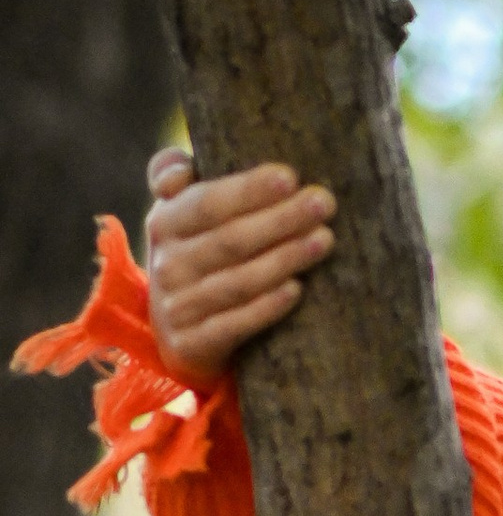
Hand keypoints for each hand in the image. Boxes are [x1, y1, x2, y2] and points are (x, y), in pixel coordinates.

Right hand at [144, 147, 335, 379]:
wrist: (183, 337)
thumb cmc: (199, 259)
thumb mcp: (181, 217)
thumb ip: (177, 177)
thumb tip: (178, 170)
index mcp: (164, 224)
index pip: (206, 203)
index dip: (247, 190)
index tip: (290, 177)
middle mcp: (166, 265)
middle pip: (230, 240)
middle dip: (281, 219)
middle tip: (325, 203)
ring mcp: (177, 308)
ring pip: (237, 282)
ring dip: (284, 259)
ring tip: (324, 240)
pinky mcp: (191, 346)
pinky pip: (234, 325)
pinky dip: (266, 307)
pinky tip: (296, 290)